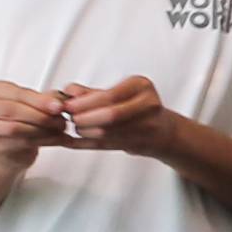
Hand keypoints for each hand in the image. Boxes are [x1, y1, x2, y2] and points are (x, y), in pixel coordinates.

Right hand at [0, 80, 61, 168]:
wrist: (9, 148)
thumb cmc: (20, 119)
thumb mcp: (33, 103)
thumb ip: (46, 99)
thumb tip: (60, 102)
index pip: (17, 94)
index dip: (39, 101)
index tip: (58, 106)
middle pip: (12, 110)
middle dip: (40, 116)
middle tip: (60, 120)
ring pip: (15, 128)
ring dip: (43, 130)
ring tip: (60, 130)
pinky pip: (20, 142)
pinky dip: (44, 141)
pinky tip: (57, 139)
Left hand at [54, 76, 181, 156]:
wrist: (163, 130)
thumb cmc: (136, 107)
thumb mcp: (118, 92)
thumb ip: (91, 91)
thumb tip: (68, 91)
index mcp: (142, 86)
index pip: (109, 95)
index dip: (85, 102)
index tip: (68, 105)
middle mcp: (149, 105)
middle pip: (110, 115)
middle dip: (84, 118)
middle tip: (71, 118)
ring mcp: (148, 126)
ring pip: (107, 132)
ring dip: (84, 131)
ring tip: (77, 127)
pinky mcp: (140, 144)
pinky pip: (106, 145)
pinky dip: (86, 144)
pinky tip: (75, 141)